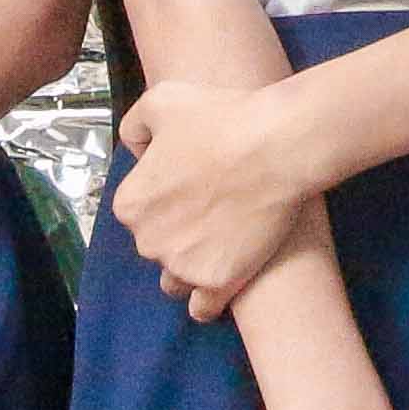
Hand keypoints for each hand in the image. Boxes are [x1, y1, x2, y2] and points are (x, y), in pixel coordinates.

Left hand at [114, 73, 322, 318]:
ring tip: (218, 244)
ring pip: (175, 279)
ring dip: (188, 266)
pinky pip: (202, 308)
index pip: (138, 211)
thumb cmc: (222, 117)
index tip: (190, 185)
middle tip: (211, 207)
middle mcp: (148, 241)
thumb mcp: (161, 101)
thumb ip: (135, 128)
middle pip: (156, 245)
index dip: (164, 197)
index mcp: (131, 203)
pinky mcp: (219, 284)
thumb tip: (139, 153)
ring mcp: (183, 267)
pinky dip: (207, 299)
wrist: (276, 145)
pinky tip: (221, 279)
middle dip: (176, 232)